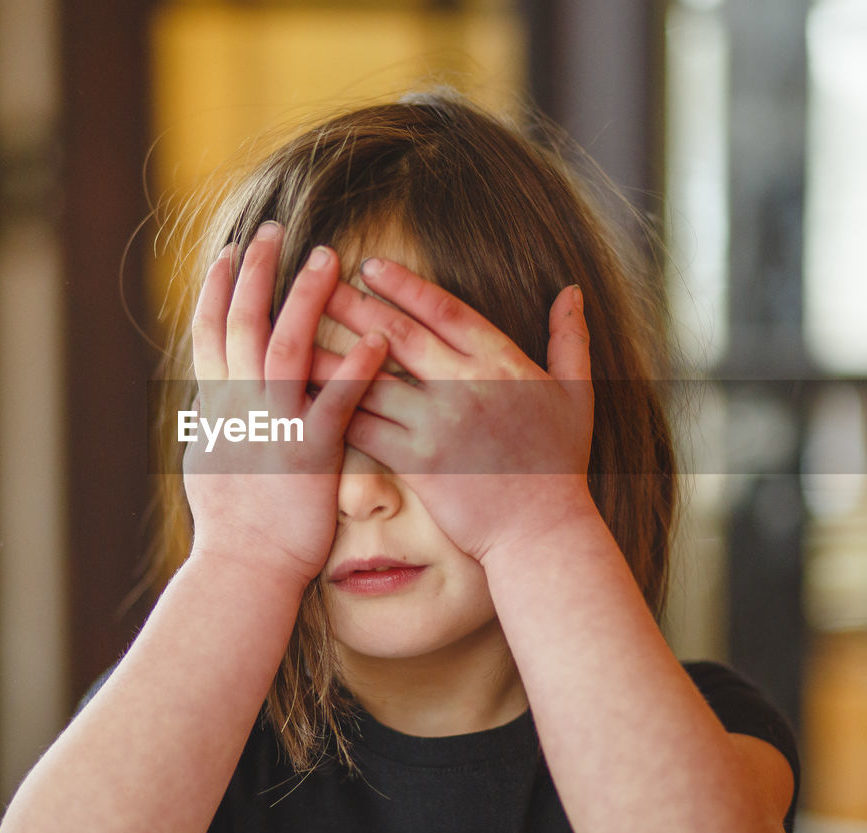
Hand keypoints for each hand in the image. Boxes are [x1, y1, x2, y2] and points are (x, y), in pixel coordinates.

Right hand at [184, 223, 387, 586]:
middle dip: (256, 273)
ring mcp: (272, 427)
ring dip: (306, 299)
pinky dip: (355, 366)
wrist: (245, 568)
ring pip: (285, 347)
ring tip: (328, 258)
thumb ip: (212, 418)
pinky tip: (379, 335)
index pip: (208, 332)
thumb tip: (207, 390)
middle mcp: (237, 408)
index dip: (216, 288)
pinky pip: (335, 400)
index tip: (228, 252)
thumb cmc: (231, 524)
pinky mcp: (310, 453)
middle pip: (242, 323)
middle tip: (273, 229)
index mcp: (212, 407)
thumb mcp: (206, 460)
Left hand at [313, 257, 596, 566]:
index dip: (404, 285)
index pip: (444, 310)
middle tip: (313, 280)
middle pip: (398, 335)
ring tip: (289, 333)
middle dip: (352, 304)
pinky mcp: (416, 463)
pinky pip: (365, 427)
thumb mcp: (576, 394)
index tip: (369, 266)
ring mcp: (437, 425)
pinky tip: (303, 394)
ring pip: (371, 379)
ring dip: (329, 355)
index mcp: (501, 363)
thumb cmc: (559, 465)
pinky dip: (332, 408)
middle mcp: (465, 386)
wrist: (541, 532)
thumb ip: (570, 339)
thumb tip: (571, 291)